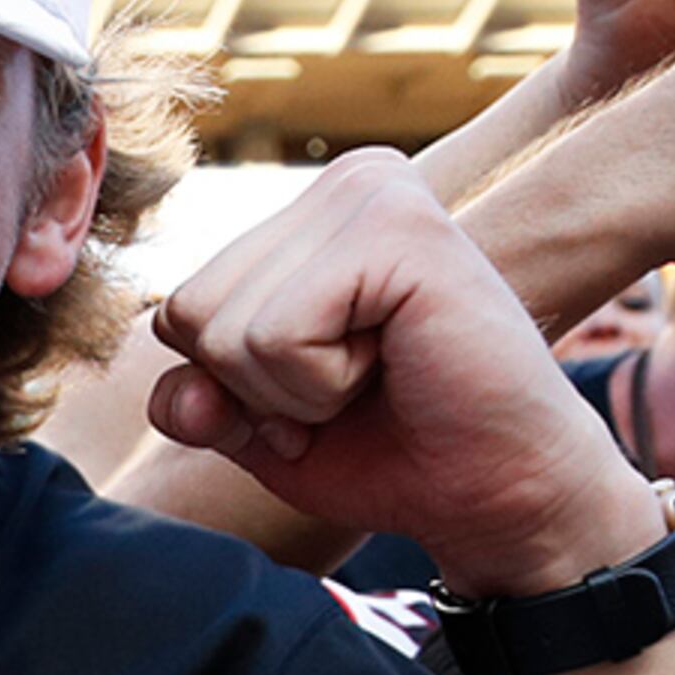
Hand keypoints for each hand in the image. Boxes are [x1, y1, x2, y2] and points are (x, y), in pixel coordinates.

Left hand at [150, 151, 648, 594]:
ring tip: (376, 377)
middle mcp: (345, 181)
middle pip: (189, 314)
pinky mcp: (398, 229)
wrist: (499, 492)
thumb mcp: (261, 428)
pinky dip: (319, 386)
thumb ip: (197, 398)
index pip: (178, 310)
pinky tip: (394, 365)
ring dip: (292, 391)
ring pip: (225, 328)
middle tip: (355, 392)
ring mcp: (373, 192)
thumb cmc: (390, 451)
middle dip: (258, 389)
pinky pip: (274, 335)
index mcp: (310, 214)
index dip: (235, 386)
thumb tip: (176, 397)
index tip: (327, 393)